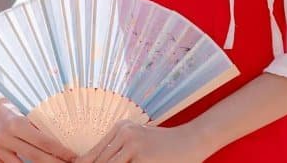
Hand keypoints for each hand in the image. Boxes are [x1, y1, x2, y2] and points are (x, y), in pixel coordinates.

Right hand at [0, 98, 75, 162]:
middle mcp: (4, 138)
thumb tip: (65, 135)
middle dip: (54, 162)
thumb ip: (41, 124)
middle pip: (35, 156)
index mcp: (15, 124)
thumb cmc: (15, 108)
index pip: (43, 141)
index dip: (60, 151)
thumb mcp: (27, 111)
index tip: (73, 156)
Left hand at [76, 120, 212, 162]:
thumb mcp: (139, 140)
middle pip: (100, 161)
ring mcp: (132, 144)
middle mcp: (124, 133)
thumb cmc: (165, 144)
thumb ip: (121, 148)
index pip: (96, 152)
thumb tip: (98, 160)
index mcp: (120, 128)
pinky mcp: (142, 157)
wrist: (191, 140)